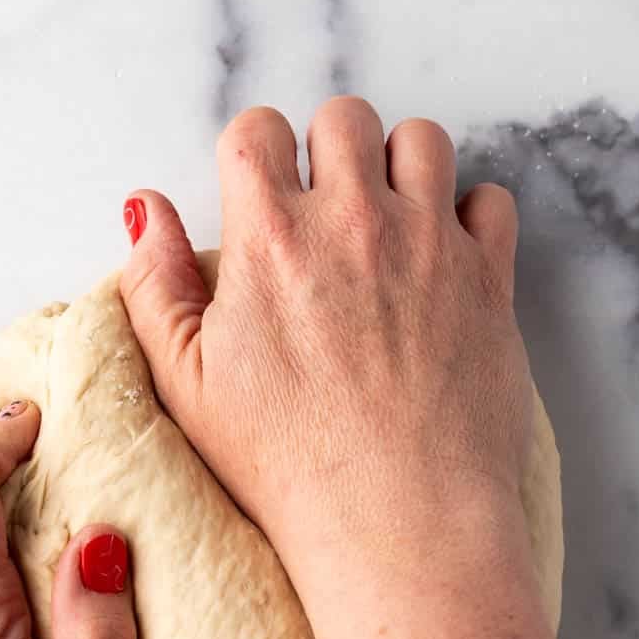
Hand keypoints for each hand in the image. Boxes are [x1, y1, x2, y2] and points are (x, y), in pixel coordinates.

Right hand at [120, 97, 588, 638]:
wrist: (399, 521)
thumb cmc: (288, 467)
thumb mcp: (187, 386)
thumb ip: (156, 286)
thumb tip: (147, 210)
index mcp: (271, 239)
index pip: (256, 131)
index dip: (252, 161)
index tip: (260, 204)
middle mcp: (354, 220)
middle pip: (343, 117)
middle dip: (327, 153)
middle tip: (325, 217)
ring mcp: (430, 242)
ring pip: (422, 139)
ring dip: (400, 169)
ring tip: (386, 227)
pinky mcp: (490, 278)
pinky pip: (490, 199)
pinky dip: (468, 216)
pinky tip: (443, 261)